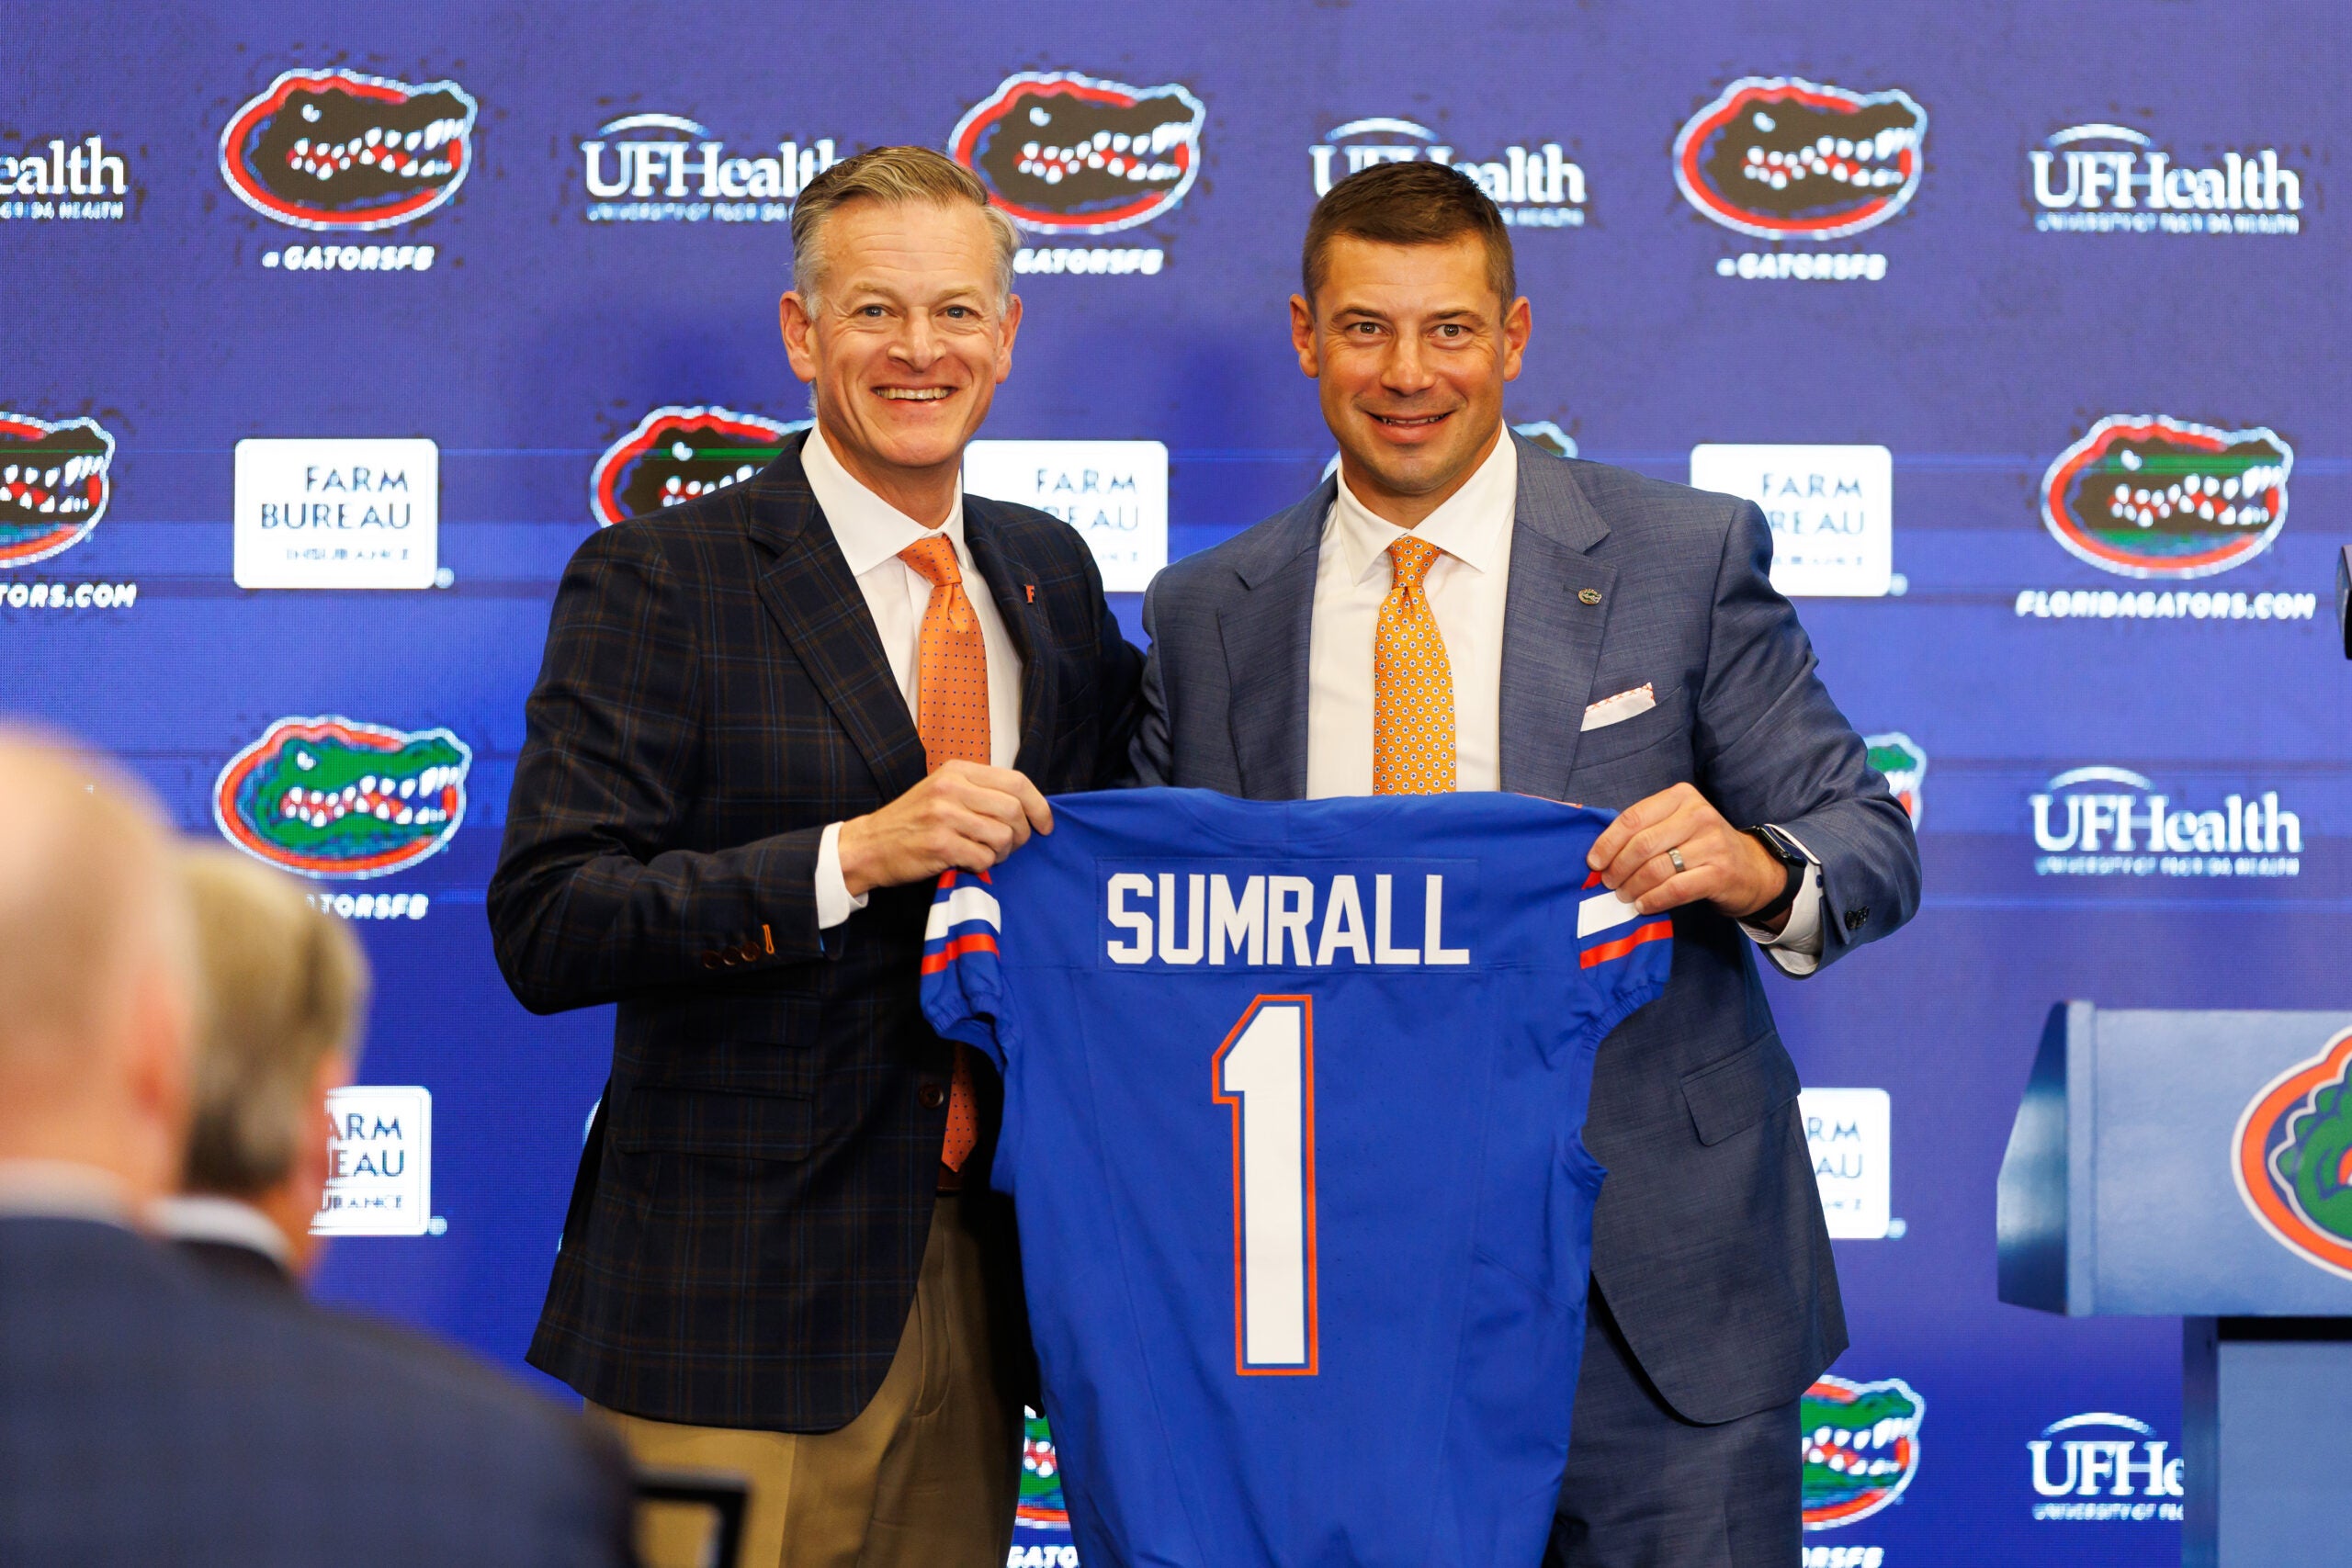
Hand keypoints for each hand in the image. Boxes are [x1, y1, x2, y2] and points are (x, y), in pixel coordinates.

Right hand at [837, 760, 1051, 895]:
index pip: (1016, 781)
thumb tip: (1027, 806)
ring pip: (1002, 836)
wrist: (869, 845)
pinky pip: (984, 858)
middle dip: (1022, 834)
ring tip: (987, 855)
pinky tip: (968, 863)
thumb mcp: (943, 791)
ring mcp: (944, 816)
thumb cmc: (911, 821)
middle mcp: (951, 788)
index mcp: (956, 770)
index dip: (1039, 805)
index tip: (1045, 824)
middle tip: (1011, 846)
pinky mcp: (940, 844)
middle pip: (1014, 810)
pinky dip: (983, 866)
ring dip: (1002, 853)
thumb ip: (979, 791)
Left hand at [1585, 782, 1787, 927]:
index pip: (1633, 818)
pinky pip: (1675, 889)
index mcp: (1681, 797)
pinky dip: (1653, 899)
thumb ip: (1646, 829)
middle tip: (1608, 883)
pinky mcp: (1720, 873)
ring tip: (1624, 896)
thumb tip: (1600, 853)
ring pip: (1656, 868)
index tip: (1594, 862)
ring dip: (1633, 886)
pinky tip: (1643, 905)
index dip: (1608, 842)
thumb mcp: (1677, 824)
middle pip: (1642, 844)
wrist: (1752, 869)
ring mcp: (1712, 844)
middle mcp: (1698, 815)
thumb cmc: (1702, 846)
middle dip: (1618, 867)